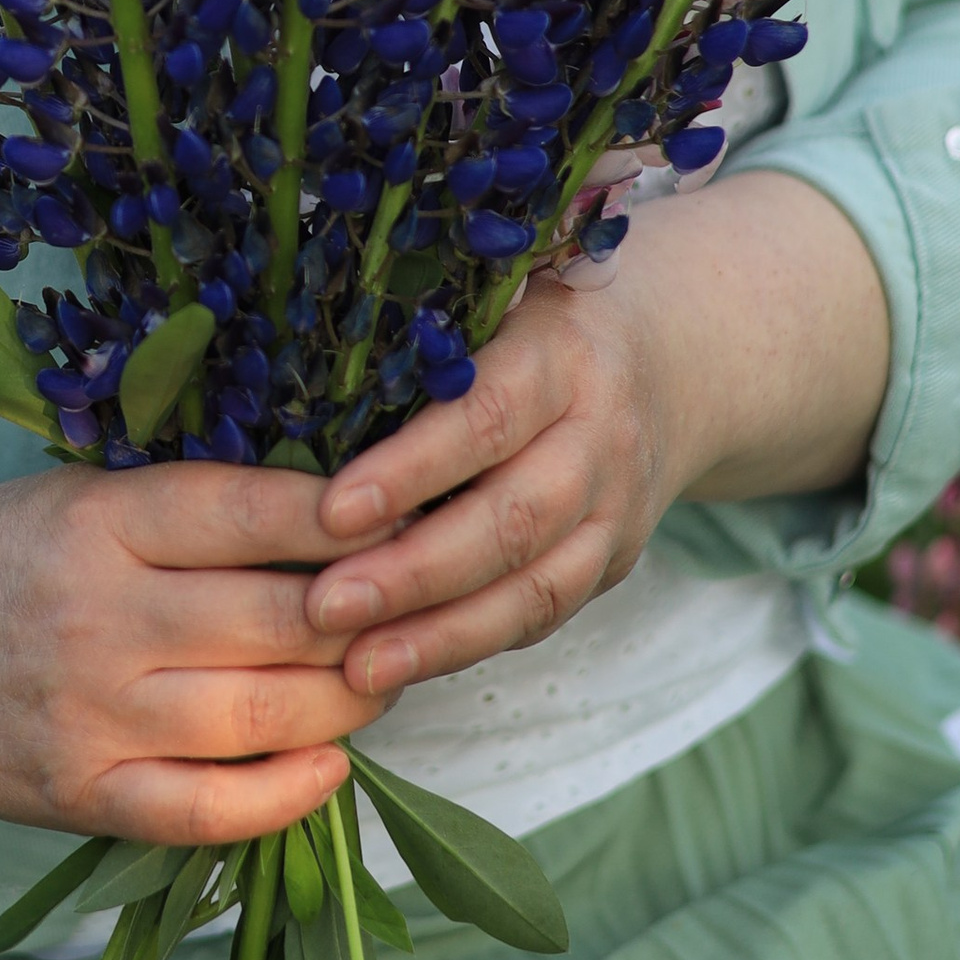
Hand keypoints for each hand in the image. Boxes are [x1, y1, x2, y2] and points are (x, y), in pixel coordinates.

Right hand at [0, 458, 389, 845]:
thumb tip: (343, 513)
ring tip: (378, 678)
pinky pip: (210, 810)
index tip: (408, 514)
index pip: (253, 511)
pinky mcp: (81, 795)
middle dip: (371, 617)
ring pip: (266, 717)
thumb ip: (190, 508)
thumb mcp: (80, 496)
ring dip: (349, 701)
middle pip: (283, 621)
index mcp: (100, 520)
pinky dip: (287, 795)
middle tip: (411, 607)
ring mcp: (90, 714)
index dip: (348, 517)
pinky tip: (331, 765)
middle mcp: (97, 615)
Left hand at [303, 272, 673, 697]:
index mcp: (559, 353)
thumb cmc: (533, 317)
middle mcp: (598, 434)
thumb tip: (284, 359)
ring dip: (440, 634)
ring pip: (534, 586)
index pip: (486, 417)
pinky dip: (469, 646)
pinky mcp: (610, 561)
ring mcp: (614, 507)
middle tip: (323, 605)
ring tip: (355, 665)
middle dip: (413, 572)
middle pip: (512, 517)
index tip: (331, 510)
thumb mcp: (494, 293)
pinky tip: (399, 667)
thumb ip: (419, 327)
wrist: (674, 358)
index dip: (411, 469)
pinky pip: (542, 615)